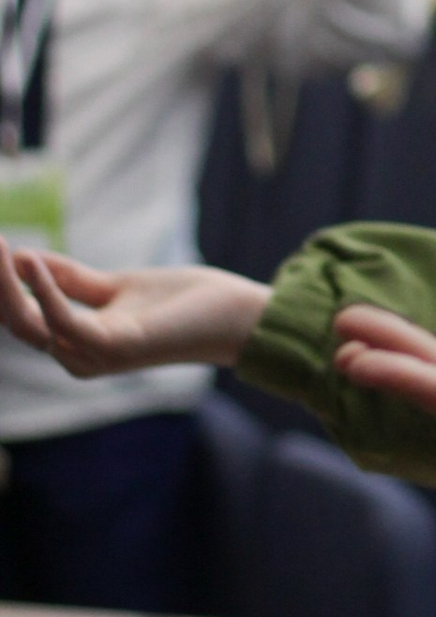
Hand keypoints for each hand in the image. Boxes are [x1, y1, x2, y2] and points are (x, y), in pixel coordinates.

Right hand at [0, 248, 268, 374]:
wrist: (232, 316)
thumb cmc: (178, 303)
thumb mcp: (112, 285)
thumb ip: (69, 279)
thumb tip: (24, 258)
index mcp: (74, 344)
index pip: (18, 316)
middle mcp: (76, 358)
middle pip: (15, 322)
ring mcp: (94, 357)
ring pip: (29, 324)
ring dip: (7, 283)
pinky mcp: (115, 347)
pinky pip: (64, 323)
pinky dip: (45, 291)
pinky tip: (32, 259)